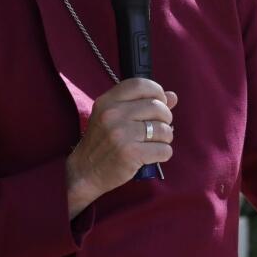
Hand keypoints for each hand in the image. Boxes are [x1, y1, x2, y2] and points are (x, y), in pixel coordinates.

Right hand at [65, 78, 176, 217]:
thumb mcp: (113, 117)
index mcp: (107, 101)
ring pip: (164, 129)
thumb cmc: (102, 142)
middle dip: (165, 119)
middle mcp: (113, 114)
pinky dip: (164, 153)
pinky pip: (164, 149)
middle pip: (157, 107)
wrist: (84, 172)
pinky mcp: (130, 154)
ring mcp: (121, 134)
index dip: (157, 92)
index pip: (141, 84)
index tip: (159, 103)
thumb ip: (141, 103)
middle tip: (158, 128)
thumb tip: (172, 96)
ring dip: (166, 137)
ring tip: (155, 142)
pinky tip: (153, 155)